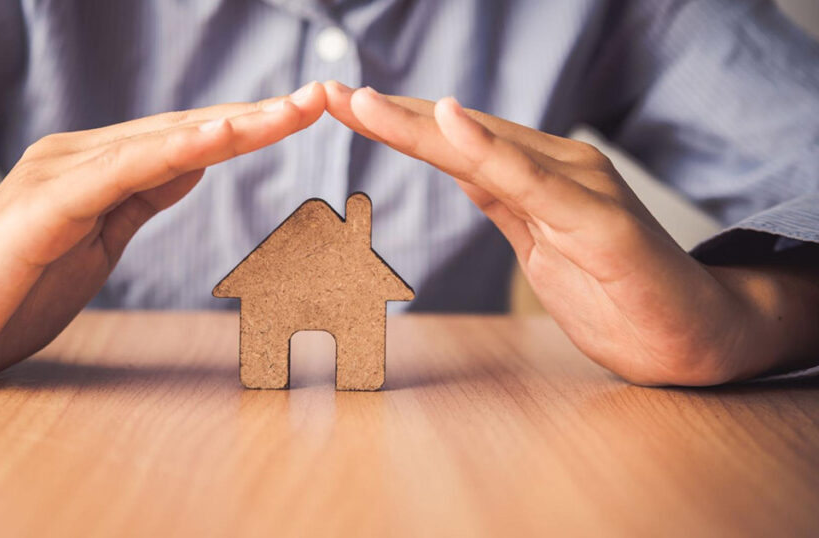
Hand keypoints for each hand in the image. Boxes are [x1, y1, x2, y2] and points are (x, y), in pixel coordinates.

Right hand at [0, 82, 327, 377]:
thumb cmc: (15, 285)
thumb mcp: (99, 237)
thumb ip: (142, 195)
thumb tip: (196, 161)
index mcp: (96, 165)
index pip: (185, 139)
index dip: (246, 126)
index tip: (304, 114)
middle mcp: (79, 156)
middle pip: (182, 130)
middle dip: (255, 116)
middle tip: (320, 98)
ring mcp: (58, 177)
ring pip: (157, 143)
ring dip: (228, 126)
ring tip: (287, 111)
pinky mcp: (42, 210)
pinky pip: (115, 176)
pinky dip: (166, 154)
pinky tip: (213, 139)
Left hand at [324, 81, 818, 384]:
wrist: (694, 334)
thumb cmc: (619, 292)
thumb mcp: (542, 243)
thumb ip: (506, 200)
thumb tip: (460, 167)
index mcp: (539, 173)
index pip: (453, 142)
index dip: (396, 123)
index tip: (339, 107)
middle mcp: (558, 165)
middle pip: (457, 134)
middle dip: (388, 114)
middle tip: (327, 94)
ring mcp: (579, 186)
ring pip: (484, 146)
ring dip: (417, 123)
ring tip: (362, 102)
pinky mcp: (598, 219)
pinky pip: (531, 181)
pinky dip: (488, 150)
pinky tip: (449, 122)